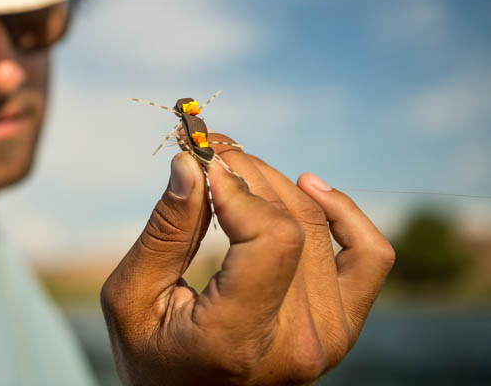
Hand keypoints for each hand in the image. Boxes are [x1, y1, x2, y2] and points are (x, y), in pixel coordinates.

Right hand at [100, 134, 394, 384]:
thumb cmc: (150, 354)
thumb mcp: (132, 297)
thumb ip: (166, 232)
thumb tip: (191, 163)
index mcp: (238, 339)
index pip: (272, 237)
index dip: (237, 187)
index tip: (200, 164)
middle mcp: (298, 342)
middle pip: (292, 221)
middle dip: (246, 171)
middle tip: (208, 149)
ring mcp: (329, 337)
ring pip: (318, 224)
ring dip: (275, 182)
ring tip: (234, 168)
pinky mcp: (342, 326)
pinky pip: (370, 255)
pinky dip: (344, 212)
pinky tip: (308, 186)